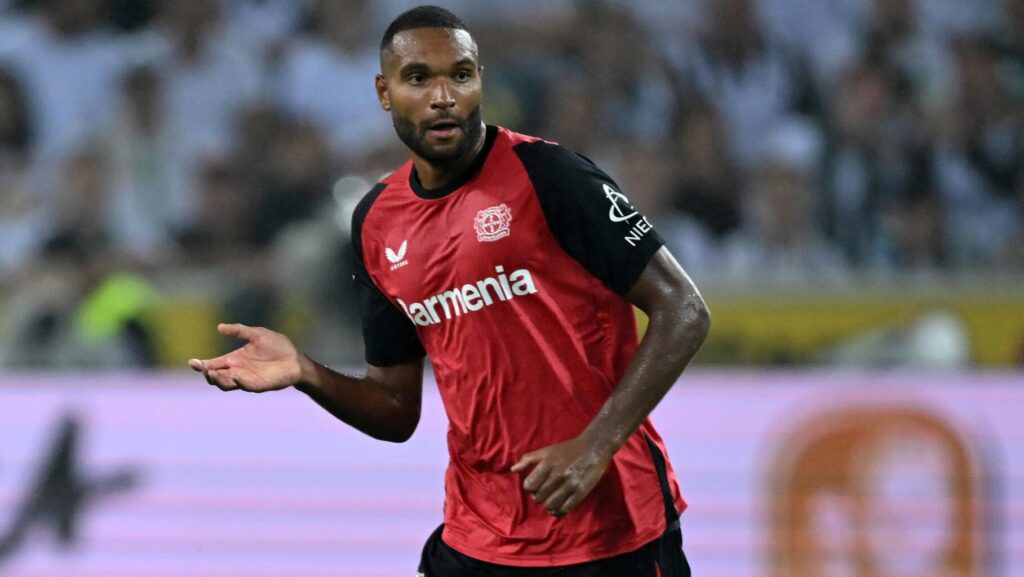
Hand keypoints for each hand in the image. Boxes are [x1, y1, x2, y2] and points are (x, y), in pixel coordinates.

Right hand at [188, 323, 304, 392]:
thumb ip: (239, 331)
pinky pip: (245, 386)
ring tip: (212, 372)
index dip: (202, 365)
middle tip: (203, 368)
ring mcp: (247, 379)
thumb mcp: (257, 334)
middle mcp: (237, 371)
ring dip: (218, 379)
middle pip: (216, 376)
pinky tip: (235, 375)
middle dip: (207, 373)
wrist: (296, 359)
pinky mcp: (258, 385)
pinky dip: (238, 381)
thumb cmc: (278, 346)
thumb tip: (219, 327)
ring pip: (226, 384)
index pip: (214, 363)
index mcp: (234, 359)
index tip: (192, 362)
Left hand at [511, 436, 614, 517]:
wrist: (594, 447)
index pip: (529, 485)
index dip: (530, 488)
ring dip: (548, 505)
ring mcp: (570, 484)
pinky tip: (559, 506)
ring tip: (551, 500)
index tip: (536, 486)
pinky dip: (559, 511)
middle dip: (539, 497)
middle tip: (544, 493)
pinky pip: (565, 509)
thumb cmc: (567, 449)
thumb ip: (528, 458)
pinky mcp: (581, 491)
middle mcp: (557, 474)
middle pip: (539, 497)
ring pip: (550, 505)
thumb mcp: (546, 450)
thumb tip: (513, 470)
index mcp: (547, 463)